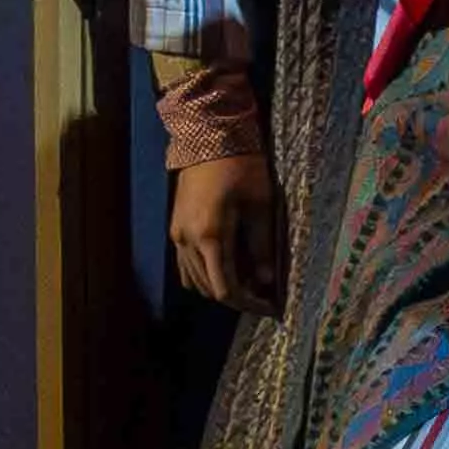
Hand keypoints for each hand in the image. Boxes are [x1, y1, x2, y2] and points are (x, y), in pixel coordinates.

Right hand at [167, 148, 288, 312]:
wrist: (209, 140)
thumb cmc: (241, 169)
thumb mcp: (261, 207)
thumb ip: (262, 246)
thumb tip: (267, 281)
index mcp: (209, 237)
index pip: (224, 288)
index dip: (248, 303)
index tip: (271, 308)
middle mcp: (186, 240)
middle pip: (208, 288)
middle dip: (237, 298)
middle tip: (265, 298)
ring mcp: (177, 235)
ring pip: (194, 279)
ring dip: (221, 287)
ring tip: (251, 285)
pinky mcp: (176, 228)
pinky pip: (187, 264)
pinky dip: (206, 274)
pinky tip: (230, 270)